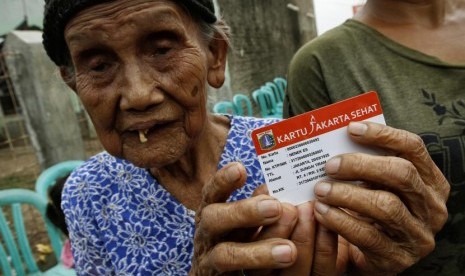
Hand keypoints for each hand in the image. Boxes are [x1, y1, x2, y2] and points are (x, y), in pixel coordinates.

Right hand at [190, 162, 298, 275]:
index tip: (241, 169)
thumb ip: (254, 206)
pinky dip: (261, 270)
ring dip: (258, 252)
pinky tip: (284, 264)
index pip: (212, 192)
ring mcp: (208, 261)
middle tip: (275, 207)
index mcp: (212, 213)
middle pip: (214, 219)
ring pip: (226, 256)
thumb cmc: (234, 242)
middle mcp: (205, 235)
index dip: (223, 180)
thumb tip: (273, 188)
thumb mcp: (240, 221)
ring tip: (289, 251)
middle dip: (244, 211)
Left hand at [312, 122, 449, 274]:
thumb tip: (336, 136)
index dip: (382, 134)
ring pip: (385, 205)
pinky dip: (340, 221)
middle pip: (401, 174)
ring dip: (346, 194)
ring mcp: (418, 235)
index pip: (413, 148)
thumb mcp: (378, 185)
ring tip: (320, 190)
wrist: (371, 256)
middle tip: (329, 165)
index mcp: (431, 182)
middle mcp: (432, 207)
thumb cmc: (372, 211)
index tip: (350, 129)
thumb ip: (369, 164)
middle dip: (361, 165)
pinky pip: (368, 235)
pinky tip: (321, 212)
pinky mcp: (398, 258)